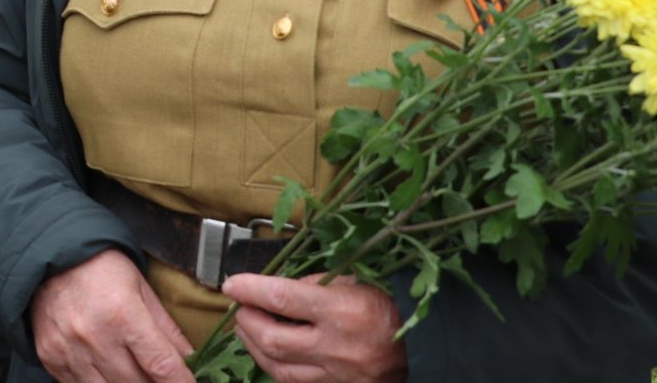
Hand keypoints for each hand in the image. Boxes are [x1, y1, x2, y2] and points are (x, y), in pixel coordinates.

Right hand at [30, 249, 194, 381]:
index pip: (161, 365)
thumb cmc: (100, 267)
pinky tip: (105, 371)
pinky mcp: (50, 357)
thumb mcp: (141, 287)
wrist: (49, 255)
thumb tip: (191, 360)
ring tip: (133, 374)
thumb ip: (166, 328)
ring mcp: (69, 349)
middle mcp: (94, 335)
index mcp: (123, 314)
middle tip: (158, 376)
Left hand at [224, 273, 405, 382]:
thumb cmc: (387, 306)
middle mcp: (337, 348)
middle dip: (246, 320)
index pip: (280, 298)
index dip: (249, 289)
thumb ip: (312, 284)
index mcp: (342, 311)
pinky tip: (269, 351)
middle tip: (239, 306)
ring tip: (247, 327)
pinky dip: (274, 366)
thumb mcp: (353, 281)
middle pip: (271, 339)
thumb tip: (272, 289)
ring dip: (253, 345)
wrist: (424, 346)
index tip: (232, 283)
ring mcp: (337, 376)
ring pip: (277, 367)